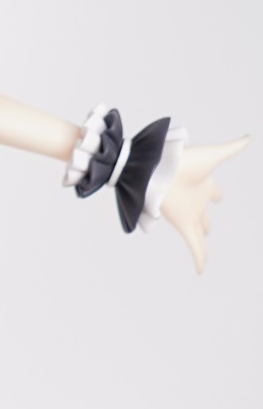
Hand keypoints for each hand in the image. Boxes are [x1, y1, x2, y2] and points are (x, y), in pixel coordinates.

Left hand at [162, 137, 248, 272]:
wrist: (159, 169)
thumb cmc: (183, 161)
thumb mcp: (212, 156)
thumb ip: (231, 149)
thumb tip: (249, 138)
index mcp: (205, 185)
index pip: (215, 193)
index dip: (218, 195)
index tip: (220, 198)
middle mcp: (196, 201)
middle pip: (204, 216)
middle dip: (206, 223)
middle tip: (206, 230)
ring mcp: (189, 214)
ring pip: (198, 235)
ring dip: (201, 244)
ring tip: (202, 255)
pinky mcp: (183, 224)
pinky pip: (194, 246)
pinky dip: (199, 259)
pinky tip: (201, 270)